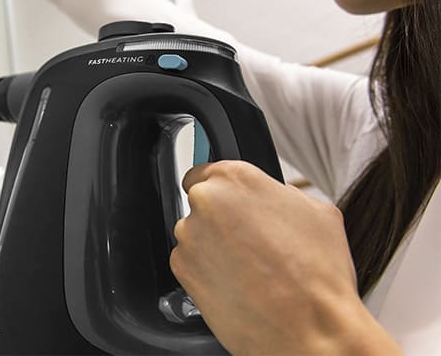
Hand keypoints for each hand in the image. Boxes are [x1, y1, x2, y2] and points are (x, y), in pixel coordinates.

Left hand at [171, 160, 399, 354]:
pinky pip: (189, 262)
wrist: (308, 329)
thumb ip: (283, 194)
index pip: (206, 170)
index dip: (220, 190)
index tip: (228, 204)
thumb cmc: (318, 274)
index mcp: (237, 178)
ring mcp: (190, 236)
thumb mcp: (319, 212)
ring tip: (248, 268)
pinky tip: (235, 283)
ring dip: (212, 246)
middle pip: (201, 203)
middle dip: (219, 219)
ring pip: (194, 234)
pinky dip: (206, 271)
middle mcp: (206, 202)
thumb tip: (273, 196)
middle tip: (248, 242)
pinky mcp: (181, 268)